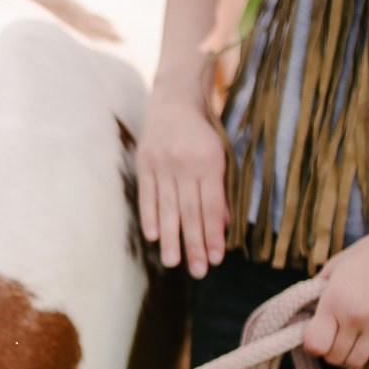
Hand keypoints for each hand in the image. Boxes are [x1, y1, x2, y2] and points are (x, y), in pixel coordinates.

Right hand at [137, 81, 229, 277]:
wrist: (175, 96)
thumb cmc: (204, 129)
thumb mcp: (222, 154)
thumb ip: (222, 188)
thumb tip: (225, 223)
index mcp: (209, 162)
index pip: (211, 206)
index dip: (214, 234)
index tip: (216, 259)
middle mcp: (184, 165)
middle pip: (190, 212)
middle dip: (194, 244)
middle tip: (197, 271)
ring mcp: (161, 165)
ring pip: (167, 208)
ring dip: (171, 238)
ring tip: (173, 263)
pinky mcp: (144, 164)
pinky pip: (147, 195)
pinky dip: (149, 216)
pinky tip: (153, 237)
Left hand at [303, 223, 368, 368]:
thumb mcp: (334, 267)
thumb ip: (317, 291)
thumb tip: (305, 312)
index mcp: (334, 301)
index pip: (314, 345)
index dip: (312, 346)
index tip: (317, 336)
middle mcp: (355, 316)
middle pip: (334, 357)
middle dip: (331, 352)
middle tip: (336, 340)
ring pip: (357, 363)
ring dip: (351, 359)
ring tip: (352, 346)